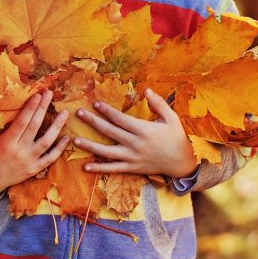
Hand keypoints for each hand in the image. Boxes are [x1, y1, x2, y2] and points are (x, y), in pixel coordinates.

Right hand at [0, 91, 69, 197]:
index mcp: (6, 142)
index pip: (21, 122)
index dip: (31, 108)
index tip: (38, 95)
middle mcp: (19, 151)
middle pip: (35, 127)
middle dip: (43, 109)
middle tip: (50, 94)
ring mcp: (28, 161)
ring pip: (46, 142)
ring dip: (57, 127)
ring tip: (65, 113)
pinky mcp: (34, 170)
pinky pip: (50, 158)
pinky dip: (59, 149)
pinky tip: (67, 137)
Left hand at [72, 89, 197, 177]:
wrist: (182, 163)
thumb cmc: (177, 138)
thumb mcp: (172, 118)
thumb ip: (159, 104)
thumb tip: (147, 90)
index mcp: (144, 130)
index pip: (120, 118)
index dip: (107, 110)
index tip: (95, 103)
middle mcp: (135, 144)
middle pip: (110, 131)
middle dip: (93, 122)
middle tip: (79, 114)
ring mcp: (132, 157)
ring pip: (107, 152)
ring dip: (90, 146)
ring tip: (75, 141)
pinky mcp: (132, 168)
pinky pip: (113, 169)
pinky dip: (99, 168)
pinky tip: (86, 166)